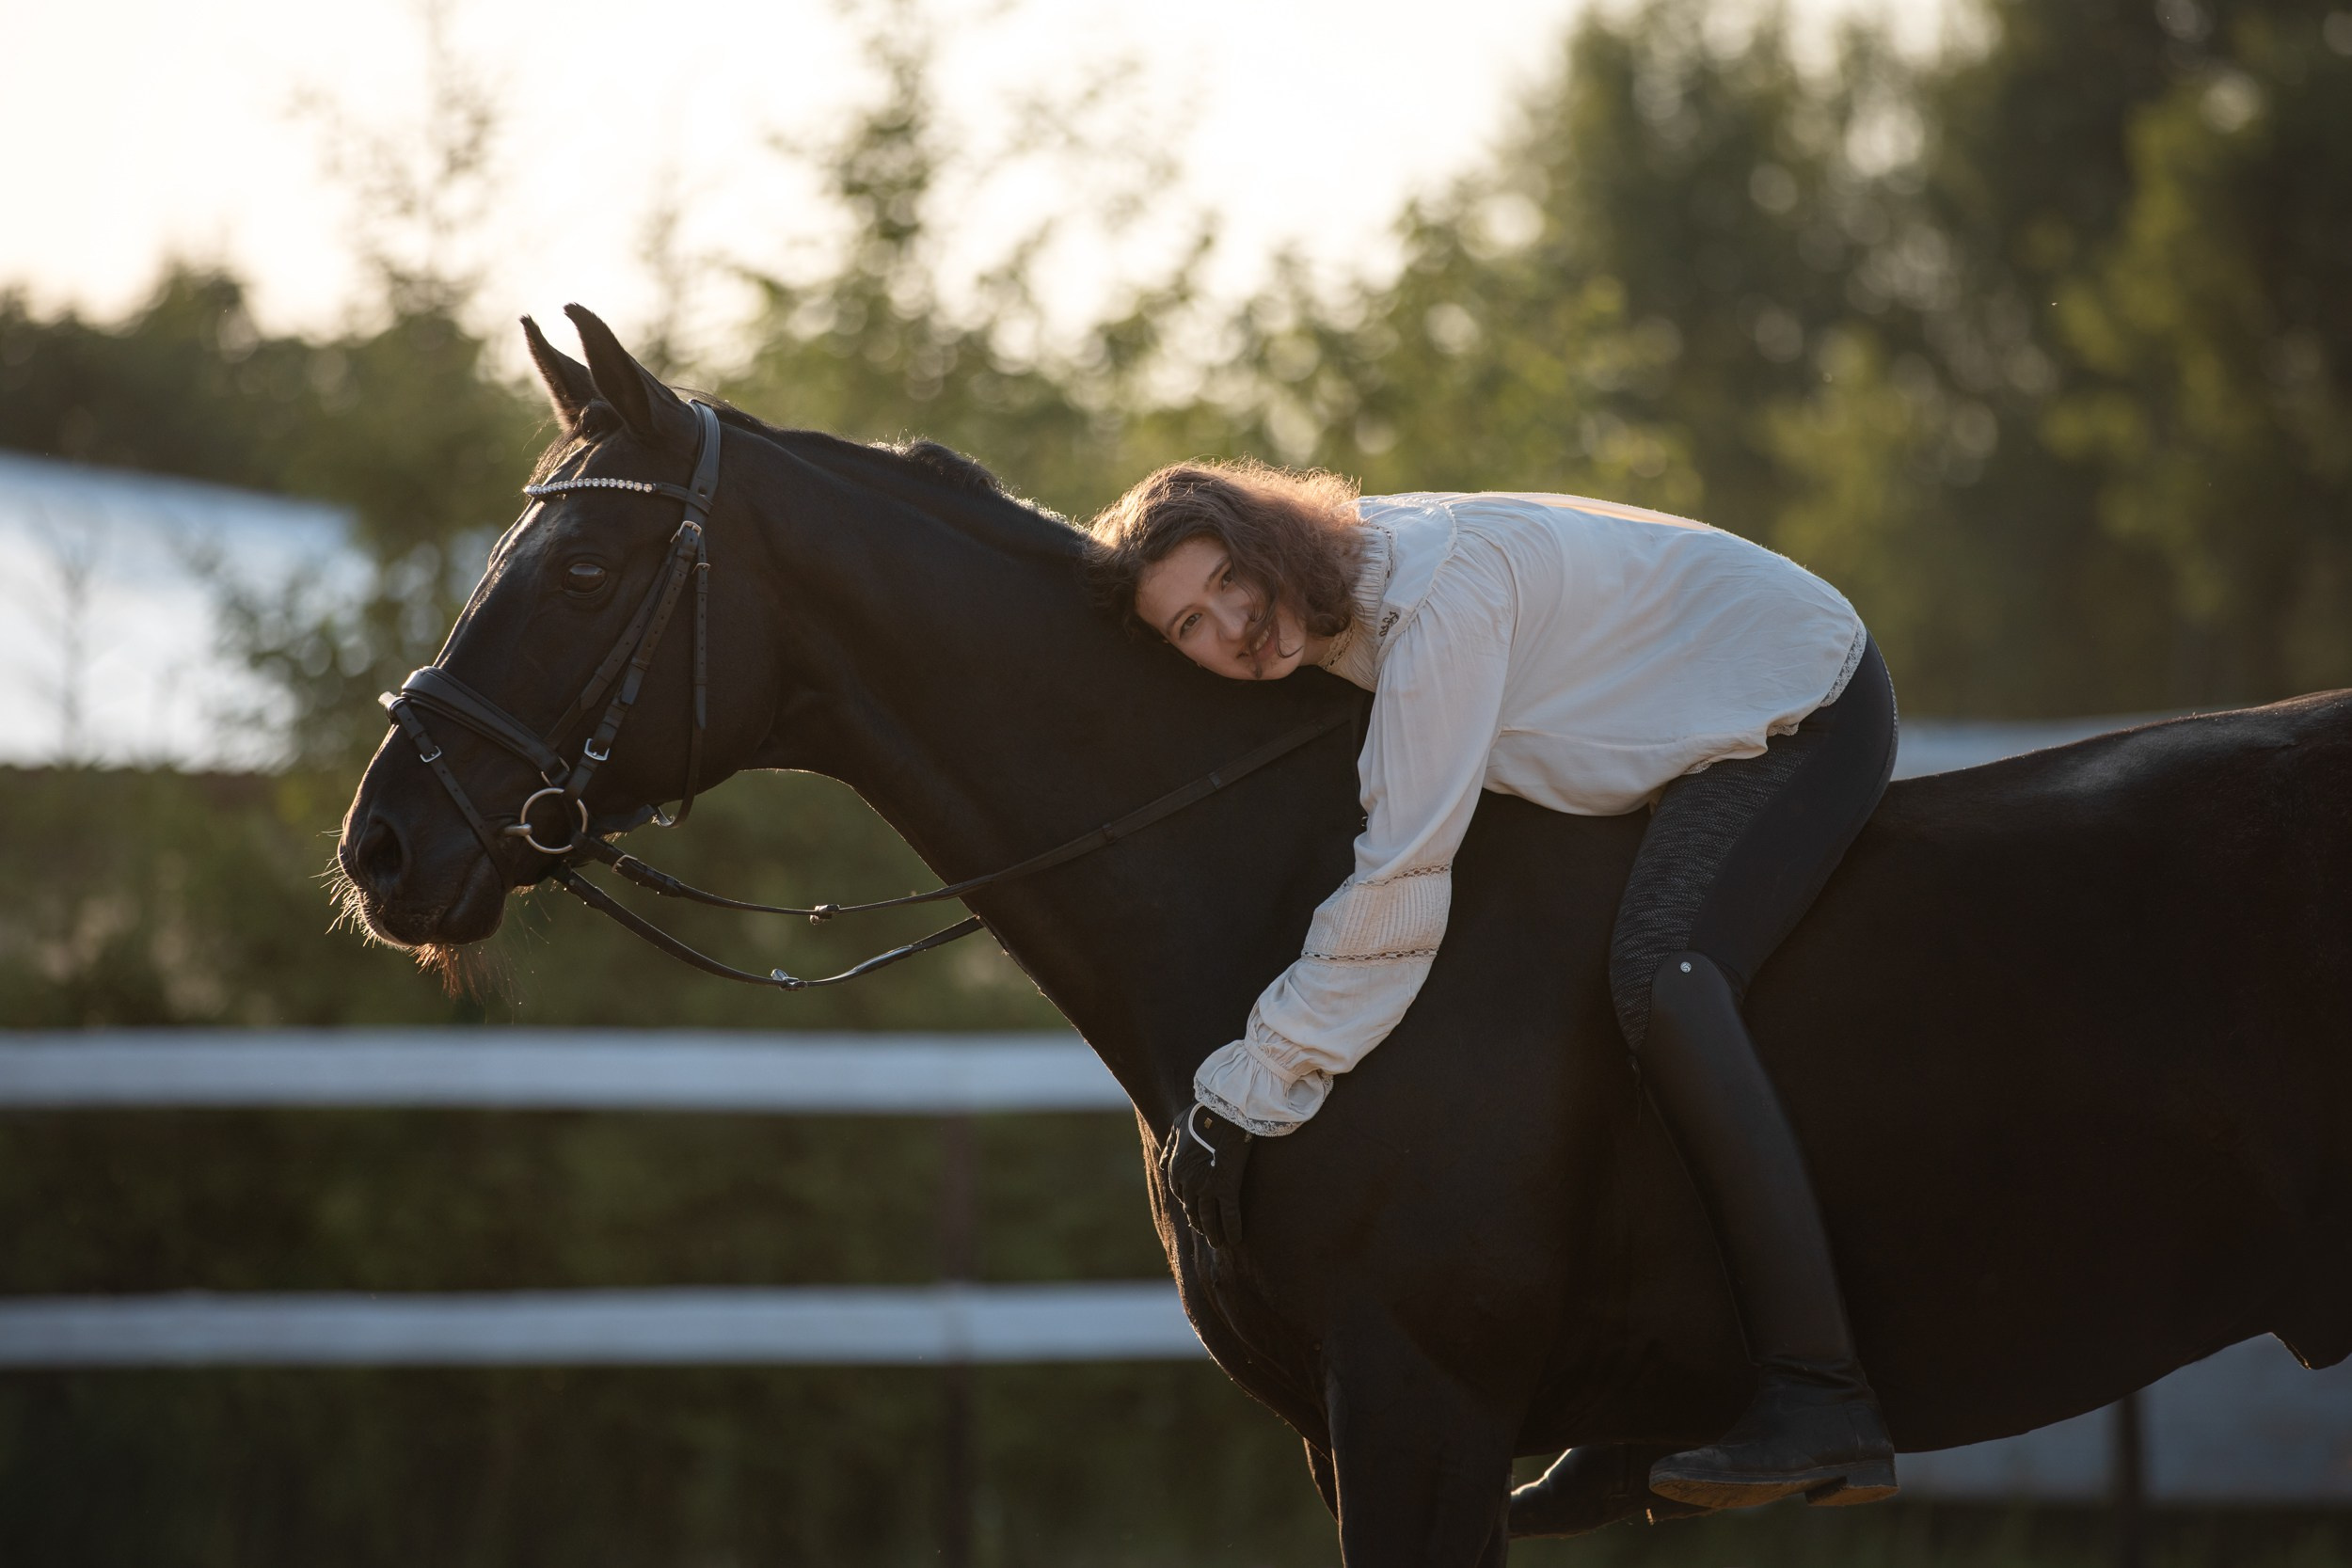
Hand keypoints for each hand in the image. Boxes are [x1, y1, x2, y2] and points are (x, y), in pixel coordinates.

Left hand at [1161, 1102, 1252, 1249]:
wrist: (1226, 1110)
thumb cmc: (1202, 1114)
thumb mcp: (1177, 1127)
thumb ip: (1169, 1147)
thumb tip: (1162, 1163)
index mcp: (1176, 1168)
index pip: (1180, 1194)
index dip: (1189, 1204)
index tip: (1195, 1211)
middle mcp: (1189, 1182)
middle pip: (1192, 1210)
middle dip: (1199, 1224)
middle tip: (1207, 1234)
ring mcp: (1208, 1187)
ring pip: (1209, 1218)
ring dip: (1213, 1233)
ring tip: (1218, 1243)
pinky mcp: (1227, 1188)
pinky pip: (1230, 1216)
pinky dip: (1232, 1229)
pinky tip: (1236, 1239)